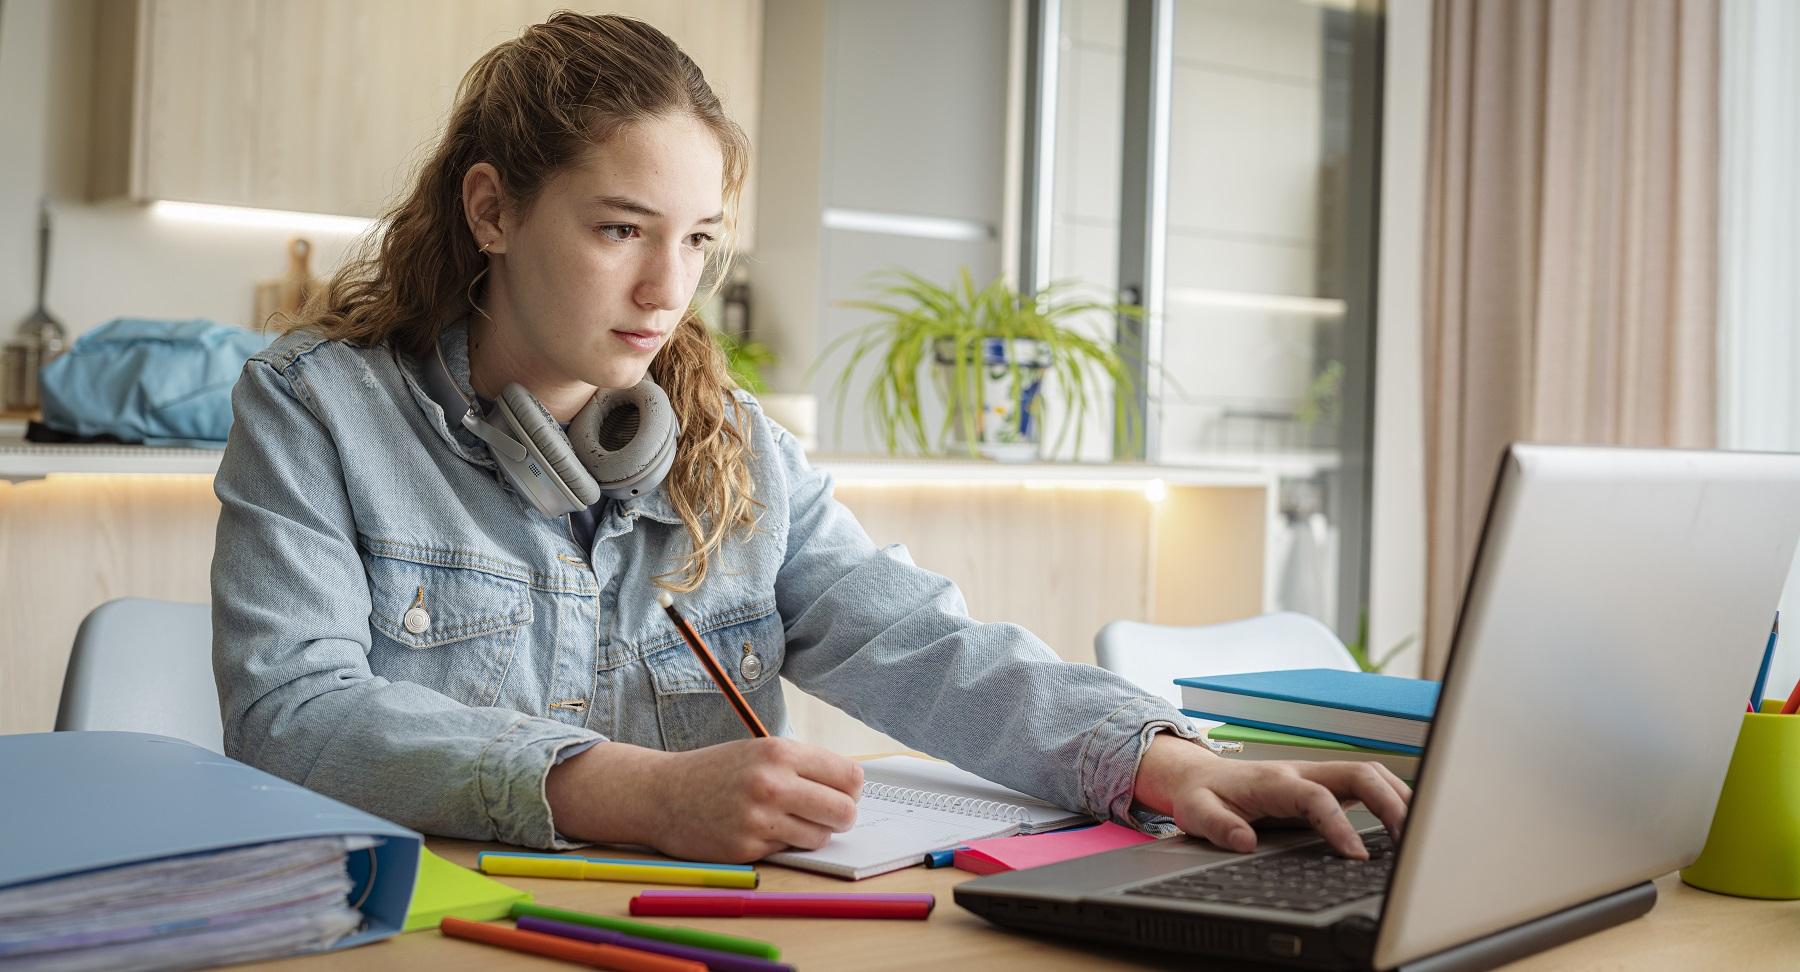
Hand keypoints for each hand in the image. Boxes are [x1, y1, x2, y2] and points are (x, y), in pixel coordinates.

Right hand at [546, 737, 863, 862]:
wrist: (662, 794)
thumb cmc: (716, 772)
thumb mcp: (760, 752)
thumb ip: (803, 765)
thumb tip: (852, 787)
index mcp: (780, 752)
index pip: (850, 777)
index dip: (851, 789)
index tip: (842, 793)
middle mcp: (772, 783)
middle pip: (844, 811)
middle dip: (840, 817)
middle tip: (825, 815)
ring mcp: (759, 818)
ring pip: (821, 837)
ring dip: (812, 833)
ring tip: (789, 822)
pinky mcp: (747, 848)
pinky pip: (789, 852)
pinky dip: (782, 845)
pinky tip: (760, 831)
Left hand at [1131, 733, 1410, 858]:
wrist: (1201, 777)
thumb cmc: (1203, 795)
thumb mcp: (1197, 812)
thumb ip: (1219, 826)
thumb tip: (1244, 841)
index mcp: (1274, 780)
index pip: (1317, 797)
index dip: (1339, 825)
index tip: (1355, 856)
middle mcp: (1303, 771)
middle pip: (1358, 773)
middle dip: (1389, 801)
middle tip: (1408, 841)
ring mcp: (1318, 775)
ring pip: (1369, 774)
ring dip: (1397, 798)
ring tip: (1416, 836)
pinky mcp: (1326, 784)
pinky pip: (1367, 785)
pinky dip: (1391, 799)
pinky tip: (1405, 825)